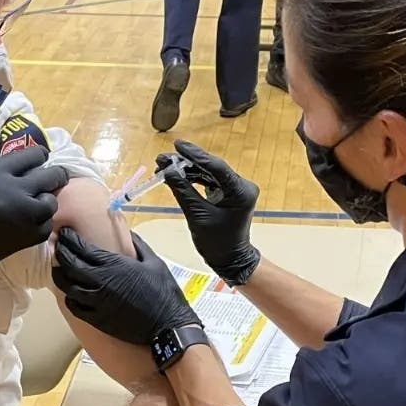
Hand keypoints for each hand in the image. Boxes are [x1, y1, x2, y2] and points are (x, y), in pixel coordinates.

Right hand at [0, 139, 68, 275]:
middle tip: (48, 177)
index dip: (39, 155)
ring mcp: (23, 217)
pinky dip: (42, 221)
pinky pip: (46, 226)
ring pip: (51, 202)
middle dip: (53, 174)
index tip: (37, 158)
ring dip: (47, 198)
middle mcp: (15, 192)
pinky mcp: (24, 239)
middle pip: (51, 176)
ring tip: (36, 199)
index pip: (34, 154)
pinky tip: (30, 219)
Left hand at [53, 228, 199, 345]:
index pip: (82, 248)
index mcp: (113, 266)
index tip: (65, 232)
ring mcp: (95, 303)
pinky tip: (70, 291)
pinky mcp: (96, 319)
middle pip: (69, 264)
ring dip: (60, 274)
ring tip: (59, 267)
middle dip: (61, 252)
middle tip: (58, 245)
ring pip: (67, 286)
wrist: (167, 327)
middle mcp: (100, 283)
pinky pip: (74, 306)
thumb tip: (126, 233)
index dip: (70, 239)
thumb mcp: (154, 262)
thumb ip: (138, 245)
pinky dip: (68, 296)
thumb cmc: (163, 293)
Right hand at [158, 140, 259, 284]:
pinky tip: (176, 174)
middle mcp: (241, 186)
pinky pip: (209, 181)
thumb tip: (168, 171)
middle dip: (187, 162)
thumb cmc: (217, 242)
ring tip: (164, 165)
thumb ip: (182, 191)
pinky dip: (193, 178)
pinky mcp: (228, 193)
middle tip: (164, 157)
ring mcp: (235, 189)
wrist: (230, 259)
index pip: (216, 167)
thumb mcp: (196, 216)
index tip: (177, 146)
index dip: (195, 155)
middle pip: (211, 167)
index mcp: (240, 192)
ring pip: (208, 173)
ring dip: (187, 169)